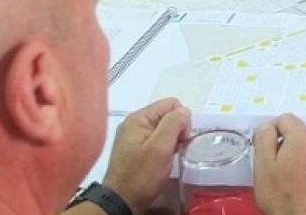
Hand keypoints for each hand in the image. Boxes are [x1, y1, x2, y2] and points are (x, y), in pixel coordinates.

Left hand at [101, 98, 190, 213]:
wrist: (121, 201)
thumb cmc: (141, 175)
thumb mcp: (160, 148)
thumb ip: (174, 123)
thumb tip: (184, 111)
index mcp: (138, 118)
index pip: (171, 104)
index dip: (182, 120)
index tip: (181, 140)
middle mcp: (134, 123)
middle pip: (167, 115)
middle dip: (177, 130)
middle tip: (176, 149)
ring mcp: (134, 136)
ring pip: (164, 128)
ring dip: (172, 140)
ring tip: (169, 156)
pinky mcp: (136, 148)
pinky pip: (157, 139)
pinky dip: (165, 147)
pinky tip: (163, 159)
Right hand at [253, 114, 305, 214]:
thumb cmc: (282, 195)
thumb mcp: (264, 166)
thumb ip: (264, 140)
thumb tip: (267, 125)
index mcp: (303, 137)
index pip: (286, 118)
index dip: (271, 130)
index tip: (264, 148)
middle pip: (299, 134)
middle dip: (284, 145)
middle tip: (273, 167)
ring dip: (297, 158)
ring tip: (287, 179)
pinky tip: (301, 186)